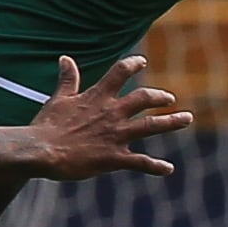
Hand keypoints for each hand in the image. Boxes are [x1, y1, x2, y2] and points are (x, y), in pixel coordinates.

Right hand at [25, 54, 188, 177]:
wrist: (41, 151)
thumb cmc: (47, 126)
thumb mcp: (59, 98)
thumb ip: (68, 79)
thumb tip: (65, 58)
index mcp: (98, 97)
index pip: (120, 72)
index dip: (133, 64)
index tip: (142, 61)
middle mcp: (112, 113)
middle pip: (144, 98)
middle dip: (160, 97)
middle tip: (170, 98)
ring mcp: (115, 135)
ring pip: (150, 125)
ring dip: (171, 122)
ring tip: (186, 118)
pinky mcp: (114, 157)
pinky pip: (140, 162)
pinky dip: (156, 166)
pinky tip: (168, 169)